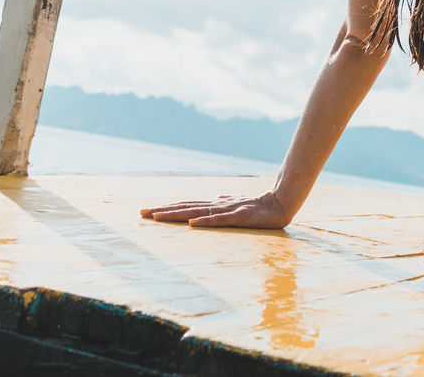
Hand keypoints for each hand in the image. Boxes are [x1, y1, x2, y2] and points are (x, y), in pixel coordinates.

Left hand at [140, 191, 290, 228]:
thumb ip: (223, 202)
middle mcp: (217, 204)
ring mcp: (228, 210)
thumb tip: (211, 199)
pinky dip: (205, 221)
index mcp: (216, 204)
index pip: (186, 205)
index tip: (147, 212)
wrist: (281, 202)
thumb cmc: (259, 205)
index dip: (166, 208)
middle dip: (162, 211)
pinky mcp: (240, 217)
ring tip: (157, 218)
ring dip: (176, 215)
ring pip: (197, 212)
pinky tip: (192, 224)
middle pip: (185, 207)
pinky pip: (220, 220)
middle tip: (141, 214)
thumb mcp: (236, 204)